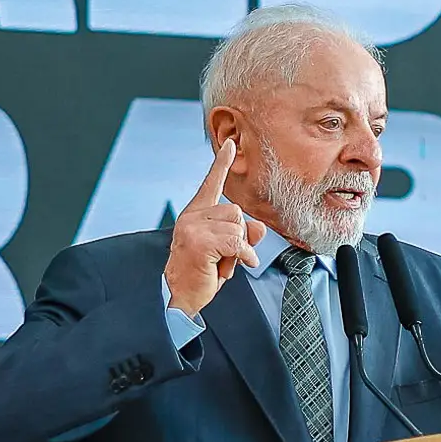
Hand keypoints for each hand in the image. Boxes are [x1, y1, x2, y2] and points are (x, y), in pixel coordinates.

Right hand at [164, 139, 266, 316]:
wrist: (181, 297)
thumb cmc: (202, 273)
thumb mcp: (227, 251)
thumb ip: (242, 235)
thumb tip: (259, 227)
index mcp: (195, 214)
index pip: (211, 184)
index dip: (222, 164)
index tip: (230, 144)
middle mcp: (191, 216)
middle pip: (236, 211)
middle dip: (239, 235)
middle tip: (224, 255)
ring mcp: (193, 227)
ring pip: (237, 226)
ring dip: (239, 248)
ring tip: (222, 262)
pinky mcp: (199, 241)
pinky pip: (237, 242)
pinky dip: (243, 256)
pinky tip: (238, 265)